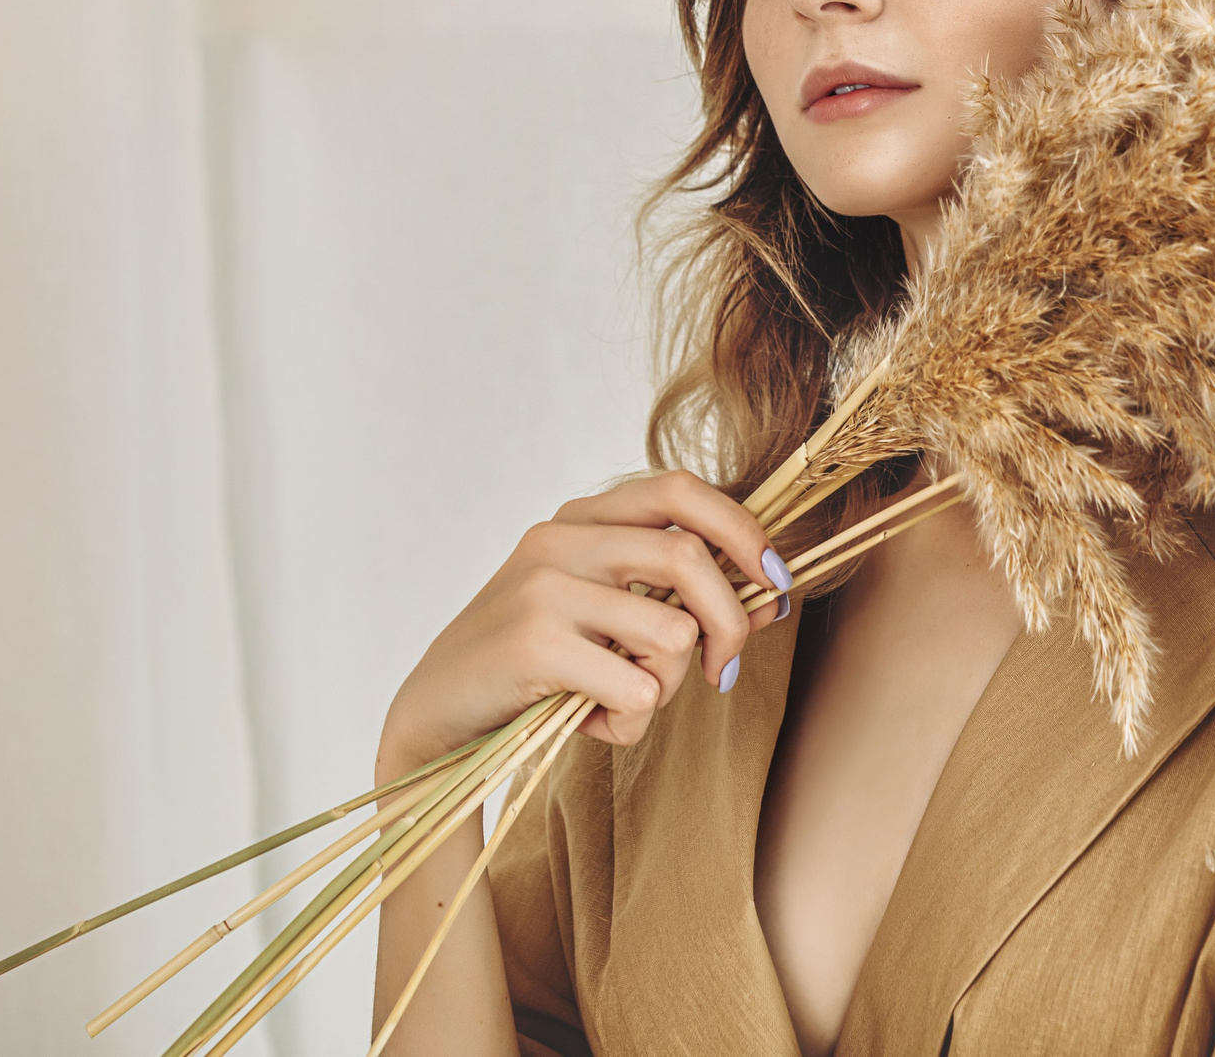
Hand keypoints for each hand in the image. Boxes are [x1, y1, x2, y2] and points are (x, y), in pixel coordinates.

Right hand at [376, 471, 790, 777]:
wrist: (436, 715)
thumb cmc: (534, 666)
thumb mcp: (601, 615)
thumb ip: (669, 596)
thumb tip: (769, 598)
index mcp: (581, 518)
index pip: (681, 489)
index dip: (743, 530)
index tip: (777, 581)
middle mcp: (560, 539)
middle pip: (689, 557)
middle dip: (731, 622)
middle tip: (725, 672)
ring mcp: (543, 588)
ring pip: (671, 631)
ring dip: (668, 686)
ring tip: (627, 704)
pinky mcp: (532, 644)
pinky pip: (636, 688)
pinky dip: (630, 722)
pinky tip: (591, 724)